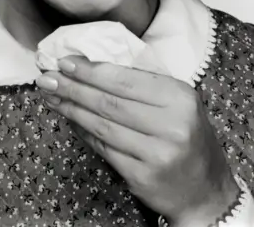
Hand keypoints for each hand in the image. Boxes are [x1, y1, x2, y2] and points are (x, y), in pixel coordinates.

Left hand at [36, 57, 239, 224]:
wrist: (206, 191)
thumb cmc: (187, 137)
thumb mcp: (178, 102)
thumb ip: (144, 85)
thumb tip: (93, 67)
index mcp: (179, 97)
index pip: (125, 79)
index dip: (91, 70)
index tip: (65, 61)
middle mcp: (171, 124)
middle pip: (109, 101)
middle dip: (73, 87)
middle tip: (47, 76)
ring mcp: (157, 153)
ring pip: (102, 125)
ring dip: (71, 108)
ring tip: (50, 95)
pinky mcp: (143, 177)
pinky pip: (104, 148)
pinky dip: (83, 132)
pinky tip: (70, 119)